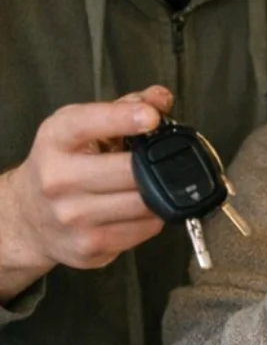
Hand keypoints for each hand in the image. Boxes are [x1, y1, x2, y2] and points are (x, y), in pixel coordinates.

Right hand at [0, 87, 175, 299]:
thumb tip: (161, 98)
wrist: (27, 217)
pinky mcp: (89, 246)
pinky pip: (145, 229)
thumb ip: (125, 108)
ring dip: (159, 192)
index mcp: (55, 141)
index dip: (123, 118)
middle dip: (154, 165)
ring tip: (148, 185)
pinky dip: (153, 217)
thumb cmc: (63, 165)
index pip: (87, 124)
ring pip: (144, 202)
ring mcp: (72, 216)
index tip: (151, 117)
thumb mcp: (82, 129)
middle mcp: (57, 179)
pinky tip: (139, 209)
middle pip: (130, 170)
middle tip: (159, 161)